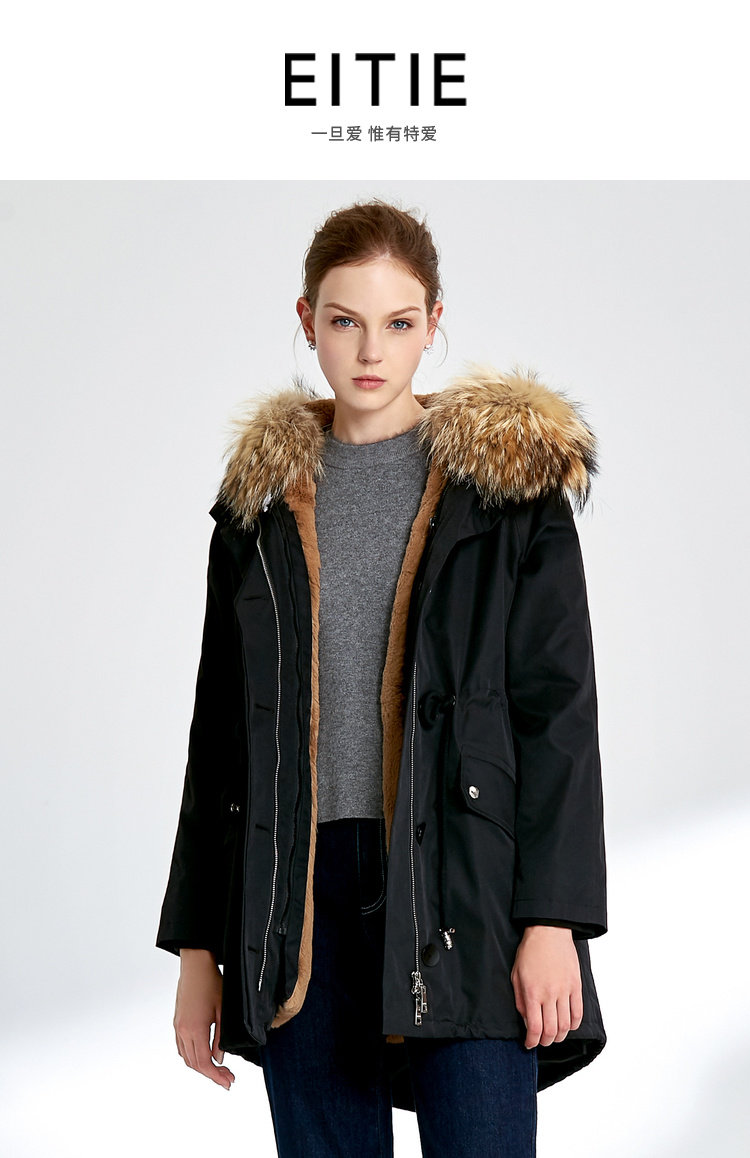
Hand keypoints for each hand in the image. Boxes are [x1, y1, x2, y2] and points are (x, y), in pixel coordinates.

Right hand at [174, 949, 235, 1089]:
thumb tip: (220, 1059)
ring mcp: (178, 1026)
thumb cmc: (211, 983)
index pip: (204, 1063)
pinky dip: (192, 1056)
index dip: (216, 1076)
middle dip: (211, 1074)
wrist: (195, 965)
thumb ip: (221, 1037)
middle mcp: (183, 1030)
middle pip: (194, 1064)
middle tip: (228, 1078)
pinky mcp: (177, 1022)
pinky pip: (181, 1047)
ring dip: (201, 1067)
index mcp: (195, 1029)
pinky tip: (203, 1055)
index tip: (228, 1082)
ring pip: (186, 1057)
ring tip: (218, 1069)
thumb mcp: (223, 1011)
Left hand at [510, 925, 582, 1049]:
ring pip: (566, 1025)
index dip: (532, 1041)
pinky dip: (574, 1024)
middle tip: (542, 1041)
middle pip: (552, 1030)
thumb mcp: (516, 975)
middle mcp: (550, 994)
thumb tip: (526, 1021)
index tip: (529, 1044)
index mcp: (532, 992)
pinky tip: (569, 1027)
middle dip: (546, 1042)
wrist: (549, 932)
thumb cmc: (529, 952)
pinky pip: (578, 1012)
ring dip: (560, 1036)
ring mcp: (565, 990)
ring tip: (555, 1036)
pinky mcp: (576, 985)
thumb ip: (520, 1001)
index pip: (534, 1027)